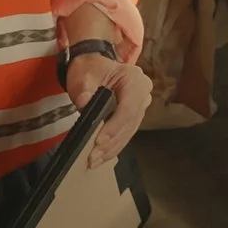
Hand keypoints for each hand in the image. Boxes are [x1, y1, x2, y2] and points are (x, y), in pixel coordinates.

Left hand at [64, 53, 150, 168]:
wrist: (93, 66)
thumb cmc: (90, 69)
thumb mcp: (83, 76)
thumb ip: (84, 89)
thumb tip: (84, 103)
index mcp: (134, 79)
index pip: (127, 108)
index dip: (114, 126)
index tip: (99, 140)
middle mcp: (143, 93)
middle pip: (129, 123)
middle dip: (110, 142)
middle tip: (93, 156)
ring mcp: (141, 106)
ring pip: (128, 132)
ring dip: (111, 148)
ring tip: (94, 160)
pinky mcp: (134, 116)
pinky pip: (126, 133)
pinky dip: (113, 146)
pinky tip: (101, 157)